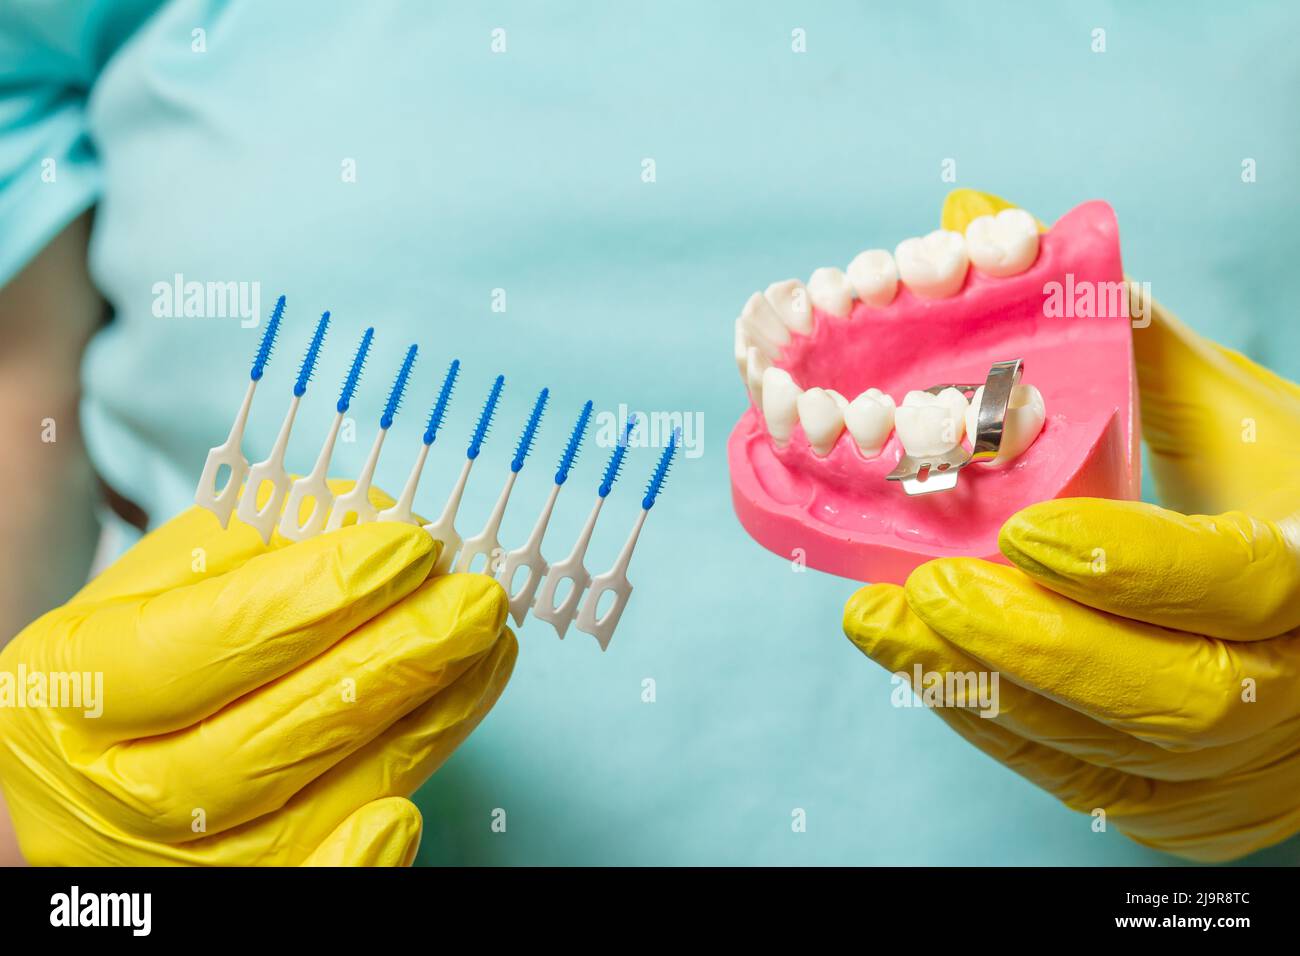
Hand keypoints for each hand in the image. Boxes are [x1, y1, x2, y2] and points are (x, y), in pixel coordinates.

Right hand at [0, 481, 515, 864]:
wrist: (80, 780)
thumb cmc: (130, 663)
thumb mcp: (150, 588)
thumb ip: (247, 547)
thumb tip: (368, 523)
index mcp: (79, 685)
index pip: (205, 641)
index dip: (314, 594)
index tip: (407, 547)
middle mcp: (118, 789)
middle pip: (271, 733)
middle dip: (394, 658)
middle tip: (476, 601)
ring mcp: (177, 861)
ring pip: (314, 802)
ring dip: (421, 722)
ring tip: (487, 651)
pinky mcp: (237, 898)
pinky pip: (310, 889)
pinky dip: (364, 858)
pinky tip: (421, 799)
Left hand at [843, 191, 1299, 861]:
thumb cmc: (1272, 495)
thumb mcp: (1225, 408)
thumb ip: (1110, 323)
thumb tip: (976, 215)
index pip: (1240, 578)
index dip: (1134, 561)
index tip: (1027, 524)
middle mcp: (1294, 683)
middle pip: (1172, 692)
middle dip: (1035, 642)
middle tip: (922, 588)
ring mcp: (1243, 766)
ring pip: (1109, 748)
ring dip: (986, 685)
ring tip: (886, 622)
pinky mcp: (1184, 807)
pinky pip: (1080, 781)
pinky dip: (993, 723)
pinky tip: (922, 662)